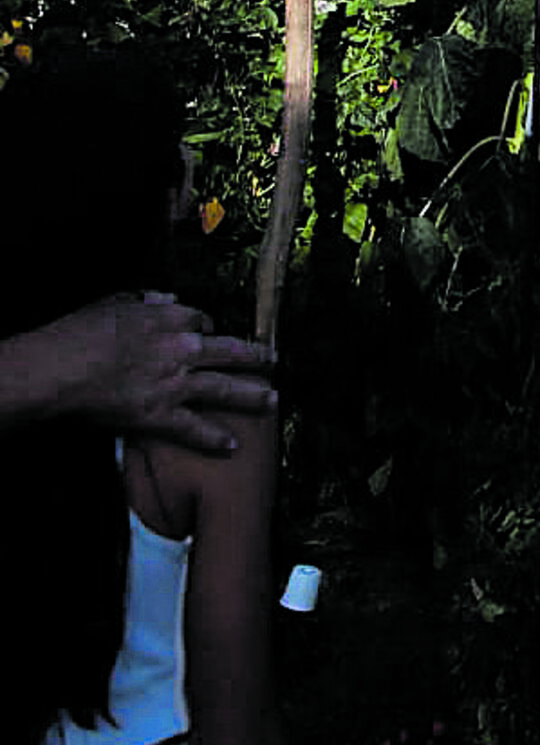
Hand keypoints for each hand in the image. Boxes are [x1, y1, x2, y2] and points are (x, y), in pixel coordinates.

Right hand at [53, 294, 276, 453]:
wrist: (61, 367)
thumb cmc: (79, 332)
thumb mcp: (116, 302)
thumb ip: (145, 300)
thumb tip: (165, 299)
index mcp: (170, 317)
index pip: (203, 320)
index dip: (211, 328)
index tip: (214, 334)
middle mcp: (181, 347)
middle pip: (229, 350)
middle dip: (254, 356)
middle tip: (273, 360)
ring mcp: (174, 383)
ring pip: (224, 388)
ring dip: (252, 395)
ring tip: (273, 400)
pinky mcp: (159, 415)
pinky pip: (194, 429)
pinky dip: (214, 438)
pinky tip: (233, 445)